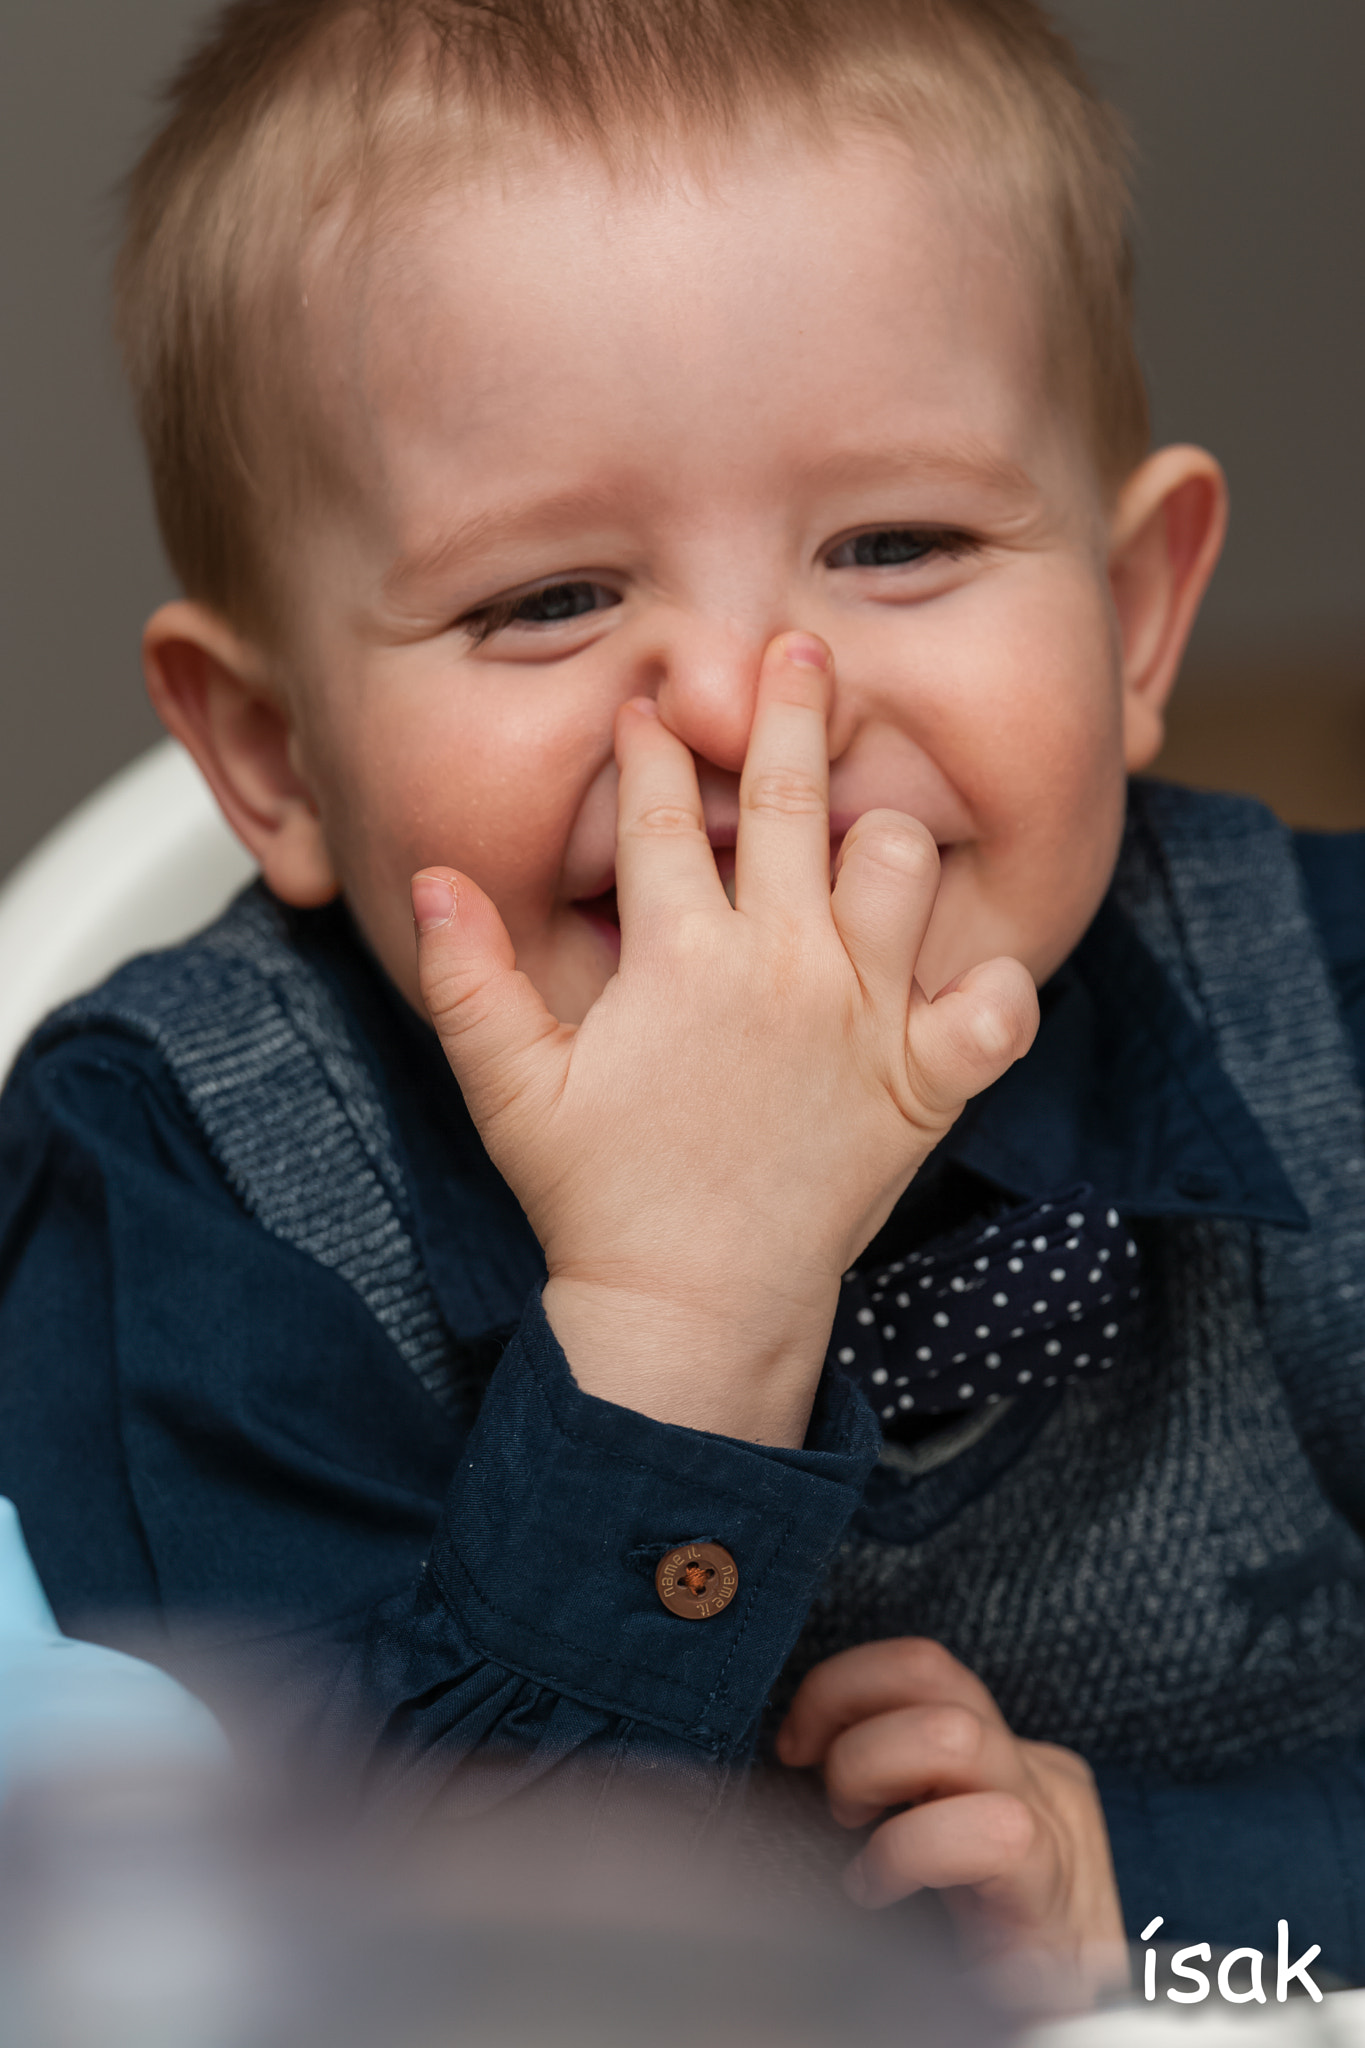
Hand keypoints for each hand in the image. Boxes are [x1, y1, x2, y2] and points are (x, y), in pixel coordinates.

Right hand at [412, 633, 1036, 1445]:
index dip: (652, 748)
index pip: (666, 814)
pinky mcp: (922, 1084)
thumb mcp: (509, 1087)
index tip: (651, 705)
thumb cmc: (596, 1197)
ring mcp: (863, 1018)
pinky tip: (970, 979)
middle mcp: (784, 964)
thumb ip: (466, 978)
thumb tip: (434, 877)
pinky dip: (995, 988)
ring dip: (883, 839)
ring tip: (865, 829)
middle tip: (799, 650)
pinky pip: (996, 1009)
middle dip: (790, 709)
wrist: (692, 1306)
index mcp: (683, 954)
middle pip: (792, 799)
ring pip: (900, 866)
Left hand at [777, 1638, 1126, 2009]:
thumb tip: (794, 1751)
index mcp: (1006, 1758)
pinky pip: (989, 1833)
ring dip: (870, 1770)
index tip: (796, 1742)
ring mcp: (1056, 1830)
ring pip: (954, 1732)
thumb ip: (897, 1789)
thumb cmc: (982, 1955)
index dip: (843, 1684)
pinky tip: (878, 1887)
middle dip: (847, 1715)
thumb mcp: (935, 1843)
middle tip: (828, 1794)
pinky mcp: (1054, 1899)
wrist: (1072, 2037)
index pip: (922, 1666)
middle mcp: (1037, 1775)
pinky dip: (910, 1850)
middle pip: (929, 1671)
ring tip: (855, 1837)